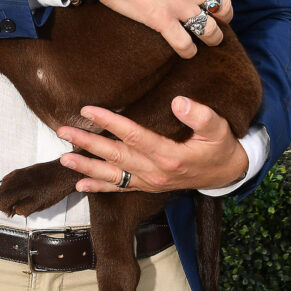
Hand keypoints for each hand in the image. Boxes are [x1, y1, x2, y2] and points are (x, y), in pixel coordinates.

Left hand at [56, 98, 248, 192]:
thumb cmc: (220, 146)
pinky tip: (80, 184)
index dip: (110, 122)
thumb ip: (200, 116)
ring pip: (113, 175)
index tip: (88, 110)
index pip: (133, 136)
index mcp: (170, 156)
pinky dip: (99, 187)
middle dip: (88, 144)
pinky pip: (120, 188)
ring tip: (64, 158)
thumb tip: (179, 102)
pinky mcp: (147, 186)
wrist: (226, 173)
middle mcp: (155, 172)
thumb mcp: (218, 129)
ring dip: (87, 167)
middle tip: (63, 131)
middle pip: (116, 156)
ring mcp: (150, 182)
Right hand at [76, 0, 233, 56]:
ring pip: (212, 30)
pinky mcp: (162, 22)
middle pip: (223, 6)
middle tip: (217, 21)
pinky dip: (188, 51)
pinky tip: (186, 51)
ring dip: (213, 38)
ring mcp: (179, 5)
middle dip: (223, 15)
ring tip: (210, 41)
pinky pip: (186, 44)